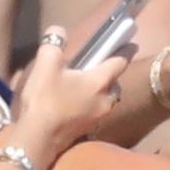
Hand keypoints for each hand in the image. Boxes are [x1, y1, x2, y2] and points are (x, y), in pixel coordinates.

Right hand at [10, 27, 128, 159]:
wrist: (37, 138)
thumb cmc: (45, 98)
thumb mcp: (46, 64)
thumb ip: (53, 43)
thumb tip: (58, 31)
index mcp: (100, 81)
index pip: (120, 62)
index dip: (125, 51)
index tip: (132, 44)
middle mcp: (106, 100)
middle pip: (114, 82)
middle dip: (109, 74)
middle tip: (97, 66)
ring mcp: (99, 117)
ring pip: (106, 98)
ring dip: (100, 91)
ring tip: (83, 85)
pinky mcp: (89, 129)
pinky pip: (95, 111)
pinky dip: (90, 104)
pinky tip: (74, 103)